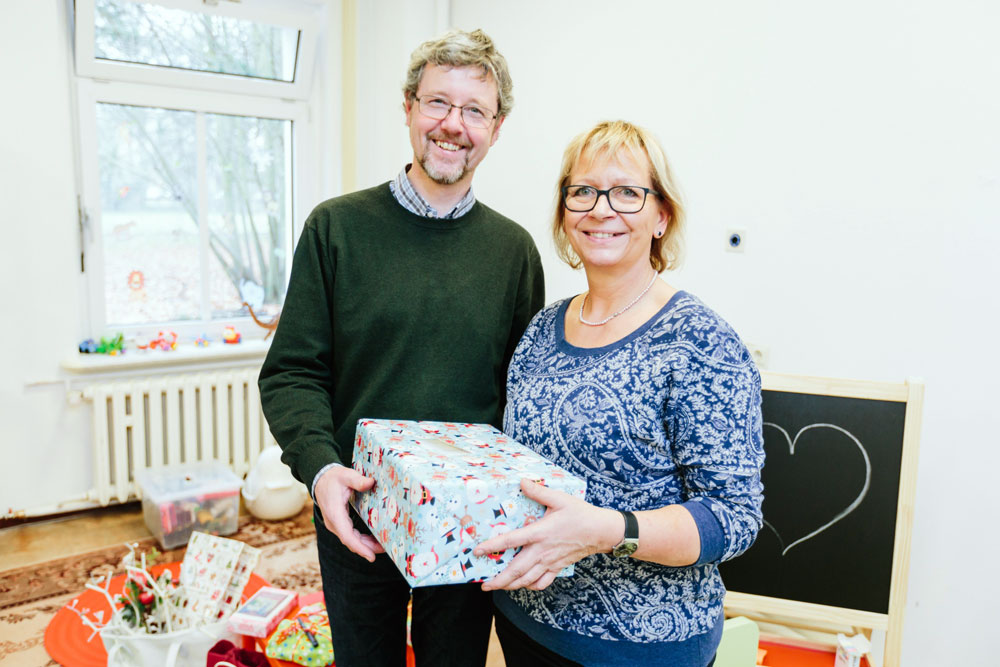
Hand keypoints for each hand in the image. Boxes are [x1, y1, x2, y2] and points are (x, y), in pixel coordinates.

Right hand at [314, 465, 384, 561]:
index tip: (371, 556)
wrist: (320, 479)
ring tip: (382, 546)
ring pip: (351, 540)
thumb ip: (358, 480)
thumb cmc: (333, 478)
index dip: (359, 547)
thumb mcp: (346, 475)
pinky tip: (373, 540)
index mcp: (335, 513)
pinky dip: (361, 540)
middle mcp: (333, 523)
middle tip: (385, 549)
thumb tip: (371, 482)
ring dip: (365, 545)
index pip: (347, 536)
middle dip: (367, 548)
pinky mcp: (338, 524)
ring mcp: (335, 524)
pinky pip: (350, 535)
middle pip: (351, 541)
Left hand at [474, 479, 619, 591]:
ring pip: (527, 580)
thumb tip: (522, 481)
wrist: (601, 531)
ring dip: (510, 585)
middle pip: (516, 570)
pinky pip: (542, 583)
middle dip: (499, 579)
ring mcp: (550, 562)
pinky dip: (530, 586)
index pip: (511, 541)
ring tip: (498, 587)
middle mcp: (542, 551)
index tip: (478, 551)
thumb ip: (539, 491)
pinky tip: (523, 584)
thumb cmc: (580, 513)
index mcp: (540, 533)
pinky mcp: (558, 567)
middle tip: (484, 585)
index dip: (493, 546)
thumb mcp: (560, 498)